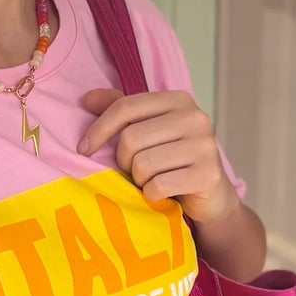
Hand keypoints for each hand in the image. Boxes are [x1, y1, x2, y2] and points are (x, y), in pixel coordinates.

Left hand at [78, 86, 239, 226]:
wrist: (212, 196)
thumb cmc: (173, 162)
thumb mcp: (148, 131)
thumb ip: (121, 111)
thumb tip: (87, 99)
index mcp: (178, 100)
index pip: (126, 106)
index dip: (99, 128)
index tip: (84, 148)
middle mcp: (195, 118)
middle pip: (131, 138)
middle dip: (124, 161)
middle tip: (135, 170)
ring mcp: (204, 146)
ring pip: (143, 164)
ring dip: (139, 180)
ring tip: (150, 180)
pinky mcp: (208, 174)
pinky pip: (158, 186)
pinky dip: (152, 195)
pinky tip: (162, 193)